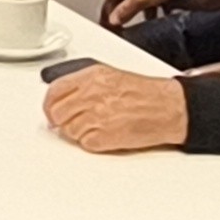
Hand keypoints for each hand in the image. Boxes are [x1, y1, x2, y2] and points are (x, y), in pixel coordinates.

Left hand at [42, 66, 189, 152]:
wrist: (169, 108)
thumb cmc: (146, 93)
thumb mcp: (111, 76)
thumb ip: (84, 85)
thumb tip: (63, 98)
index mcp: (92, 76)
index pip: (54, 91)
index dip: (50, 104)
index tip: (51, 111)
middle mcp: (91, 94)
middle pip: (56, 113)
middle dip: (61, 120)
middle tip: (72, 123)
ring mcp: (97, 116)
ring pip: (68, 130)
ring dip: (79, 132)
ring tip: (97, 126)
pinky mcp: (104, 136)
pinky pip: (84, 143)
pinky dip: (92, 143)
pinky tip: (105, 134)